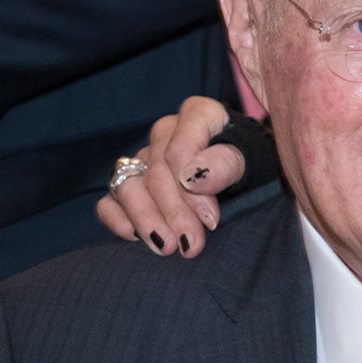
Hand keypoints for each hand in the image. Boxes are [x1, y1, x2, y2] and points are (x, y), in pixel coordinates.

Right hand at [96, 95, 245, 256]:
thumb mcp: (251, 161)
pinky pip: (109, 201)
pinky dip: (118, 220)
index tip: (210, 220)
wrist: (248, 179)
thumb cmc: (252, 166)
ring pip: (128, 186)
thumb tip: (194, 177)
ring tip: (166, 247)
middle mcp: (165, 133)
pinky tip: (137, 238)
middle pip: (157, 173)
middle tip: (192, 244)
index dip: (191, 189)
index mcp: (197, 115)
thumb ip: (226, 164)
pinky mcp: (129, 183)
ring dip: (145, 220)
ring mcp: (144, 158)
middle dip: (174, 213)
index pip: (179, 150)